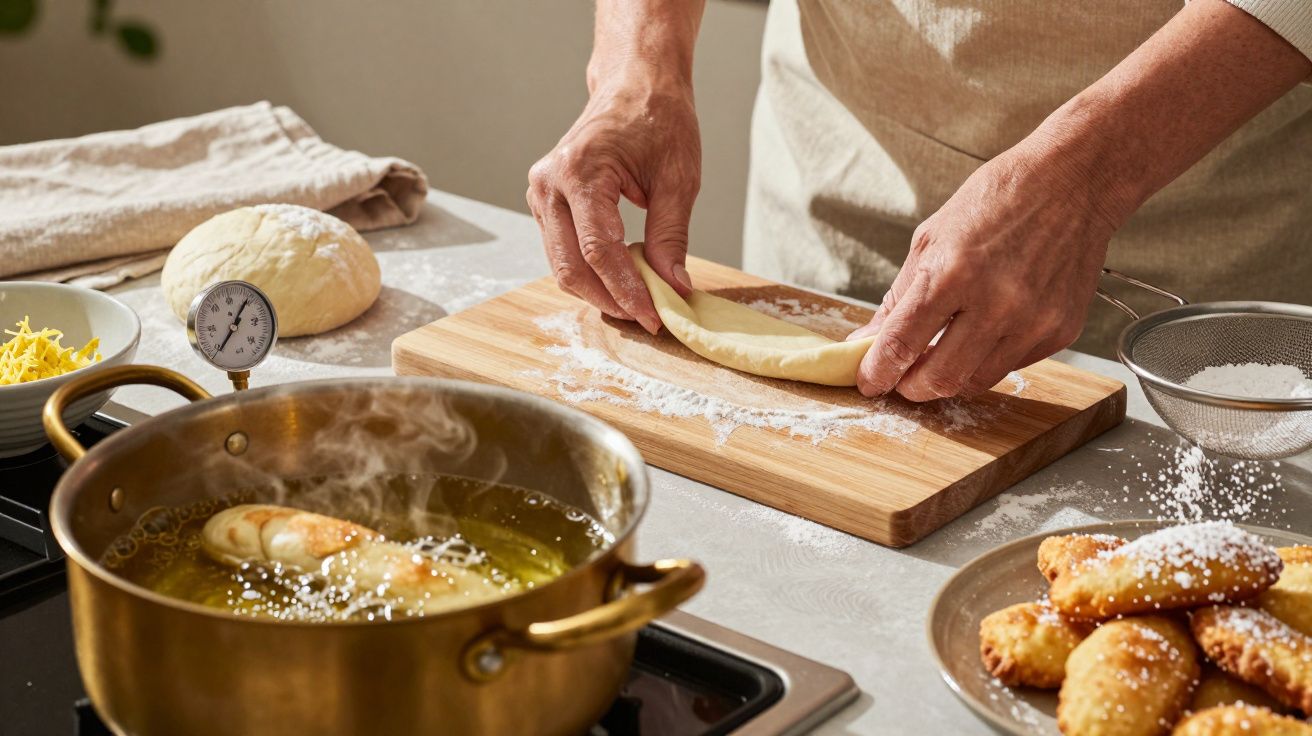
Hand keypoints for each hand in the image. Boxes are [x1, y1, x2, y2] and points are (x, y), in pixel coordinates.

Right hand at [527, 68, 700, 333]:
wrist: (634, 84)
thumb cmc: (658, 119)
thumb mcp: (678, 178)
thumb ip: (672, 237)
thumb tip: (675, 288)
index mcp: (580, 171)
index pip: (600, 251)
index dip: (626, 291)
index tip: (654, 317)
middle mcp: (549, 183)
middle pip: (571, 266)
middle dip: (609, 299)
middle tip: (646, 319)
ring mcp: (540, 193)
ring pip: (562, 265)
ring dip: (598, 291)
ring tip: (637, 303)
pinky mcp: (545, 201)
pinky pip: (562, 251)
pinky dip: (590, 272)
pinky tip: (621, 281)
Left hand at [847, 136, 1128, 401]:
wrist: (1073, 182)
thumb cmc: (996, 200)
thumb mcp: (931, 238)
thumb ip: (899, 296)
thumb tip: (869, 341)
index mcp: (951, 273)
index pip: (900, 346)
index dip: (876, 373)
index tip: (868, 381)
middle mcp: (995, 304)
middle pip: (938, 379)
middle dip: (910, 387)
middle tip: (900, 377)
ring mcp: (1032, 322)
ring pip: (974, 382)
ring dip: (948, 378)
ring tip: (938, 356)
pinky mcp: (1059, 332)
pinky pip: (1009, 366)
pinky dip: (986, 360)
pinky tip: (982, 334)